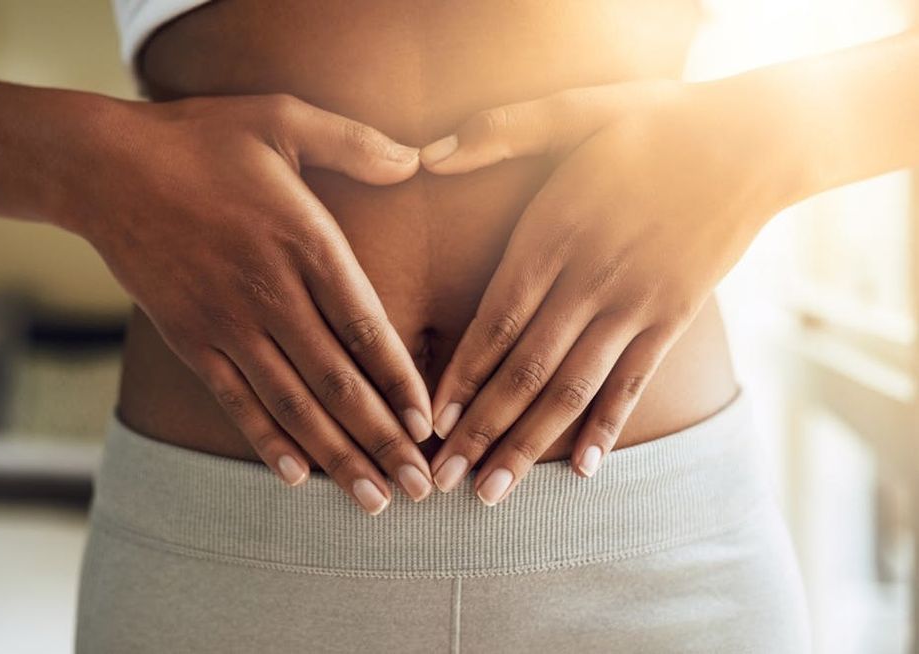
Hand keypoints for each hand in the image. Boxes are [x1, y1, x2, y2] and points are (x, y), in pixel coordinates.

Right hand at [70, 94, 435, 513]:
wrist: (103, 166)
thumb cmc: (201, 140)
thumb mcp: (282, 119)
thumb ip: (355, 142)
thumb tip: (416, 158)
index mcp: (305, 241)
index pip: (366, 327)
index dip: (401, 382)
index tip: (429, 424)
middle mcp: (270, 292)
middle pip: (337, 381)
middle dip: (382, 440)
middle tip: (418, 487)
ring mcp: (227, 323)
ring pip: (292, 404)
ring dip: (336, 456)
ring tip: (372, 500)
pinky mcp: (191, 339)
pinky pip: (235, 402)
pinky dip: (267, 441)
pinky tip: (296, 476)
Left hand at [421, 80, 791, 503]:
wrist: (752, 143)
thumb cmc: (653, 126)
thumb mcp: (574, 110)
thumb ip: (500, 131)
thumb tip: (430, 154)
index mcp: (553, 233)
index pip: (493, 320)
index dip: (458, 376)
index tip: (428, 422)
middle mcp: (589, 279)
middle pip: (524, 369)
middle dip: (478, 429)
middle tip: (443, 479)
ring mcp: (635, 305)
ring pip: (572, 388)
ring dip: (529, 444)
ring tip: (495, 493)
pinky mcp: (673, 318)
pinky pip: (634, 383)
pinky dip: (606, 426)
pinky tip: (582, 471)